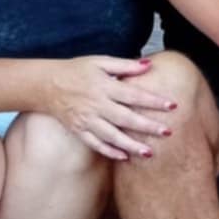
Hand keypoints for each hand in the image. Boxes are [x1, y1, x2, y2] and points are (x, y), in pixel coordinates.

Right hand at [44, 56, 177, 161]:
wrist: (46, 84)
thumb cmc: (76, 70)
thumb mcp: (100, 61)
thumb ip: (125, 65)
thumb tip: (149, 65)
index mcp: (104, 86)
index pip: (133, 94)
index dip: (153, 101)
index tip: (172, 106)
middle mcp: (96, 104)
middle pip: (125, 118)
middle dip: (147, 126)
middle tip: (168, 133)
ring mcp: (86, 119)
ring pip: (111, 135)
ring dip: (131, 145)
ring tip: (149, 152)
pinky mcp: (78, 130)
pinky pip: (95, 144)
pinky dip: (109, 151)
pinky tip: (124, 157)